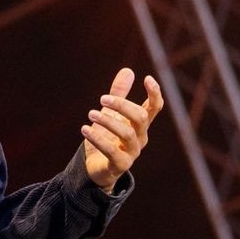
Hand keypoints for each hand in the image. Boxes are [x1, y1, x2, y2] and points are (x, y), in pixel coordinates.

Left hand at [81, 68, 164, 192]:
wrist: (96, 168)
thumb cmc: (107, 138)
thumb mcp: (111, 114)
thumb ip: (119, 94)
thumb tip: (128, 70)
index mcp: (140, 124)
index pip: (155, 108)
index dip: (154, 94)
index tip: (147, 78)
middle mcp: (140, 137)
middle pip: (141, 118)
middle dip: (122, 105)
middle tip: (102, 98)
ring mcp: (132, 152)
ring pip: (127, 133)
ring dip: (108, 121)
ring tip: (90, 113)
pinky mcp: (120, 165)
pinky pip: (112, 151)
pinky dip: (98, 138)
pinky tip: (85, 129)